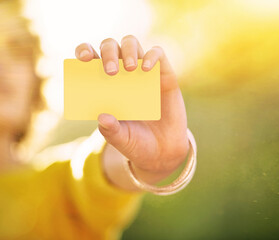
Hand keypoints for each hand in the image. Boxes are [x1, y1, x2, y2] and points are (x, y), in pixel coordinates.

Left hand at [75, 35, 188, 174]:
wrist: (163, 151)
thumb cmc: (137, 143)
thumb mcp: (120, 139)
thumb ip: (110, 130)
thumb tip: (102, 117)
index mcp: (106, 87)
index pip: (91, 60)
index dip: (84, 52)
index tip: (82, 59)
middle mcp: (123, 75)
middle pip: (111, 47)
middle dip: (108, 53)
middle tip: (110, 72)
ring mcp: (143, 73)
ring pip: (132, 44)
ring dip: (128, 51)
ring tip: (129, 69)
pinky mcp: (163, 75)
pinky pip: (158, 54)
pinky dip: (152, 56)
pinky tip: (147, 69)